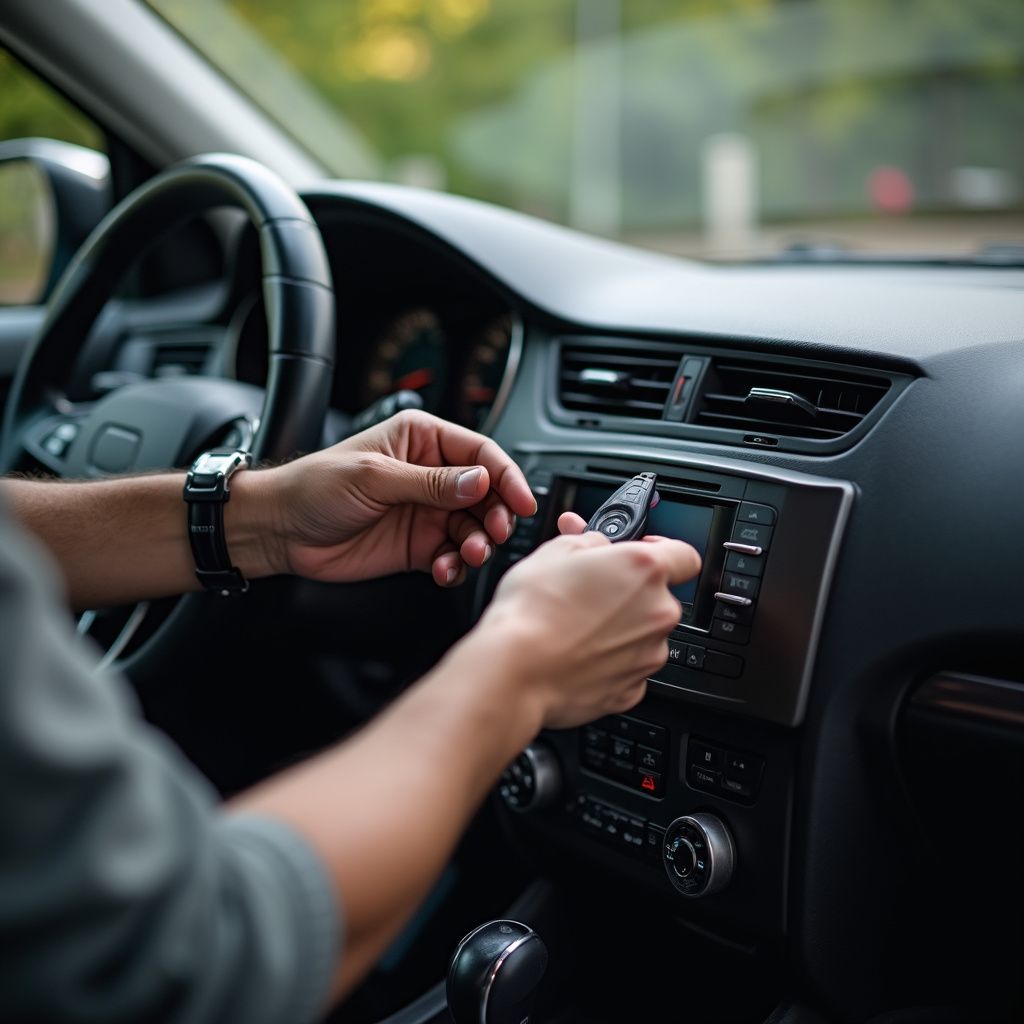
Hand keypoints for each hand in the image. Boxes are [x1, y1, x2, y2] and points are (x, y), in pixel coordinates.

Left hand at [258, 410, 536, 585]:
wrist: (280, 531)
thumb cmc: (314, 487)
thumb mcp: (374, 478)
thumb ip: (430, 483)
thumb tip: (479, 481)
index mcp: (422, 440)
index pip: (480, 453)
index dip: (506, 476)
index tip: (521, 502)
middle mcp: (431, 474)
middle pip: (487, 494)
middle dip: (497, 515)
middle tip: (493, 533)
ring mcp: (427, 511)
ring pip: (475, 528)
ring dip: (478, 543)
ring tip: (468, 554)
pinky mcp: (420, 545)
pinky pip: (453, 556)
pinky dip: (456, 565)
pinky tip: (445, 569)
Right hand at [467, 514, 700, 728]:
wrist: (515, 671)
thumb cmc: (531, 612)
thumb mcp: (554, 551)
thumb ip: (588, 541)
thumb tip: (595, 543)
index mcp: (645, 570)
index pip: (684, 555)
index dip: (663, 551)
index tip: (643, 553)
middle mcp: (657, 613)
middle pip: (658, 597)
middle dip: (629, 593)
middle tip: (589, 591)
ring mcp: (648, 655)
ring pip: (643, 634)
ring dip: (618, 628)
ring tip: (574, 626)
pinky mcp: (631, 690)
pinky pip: (627, 668)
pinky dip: (607, 661)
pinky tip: (575, 654)